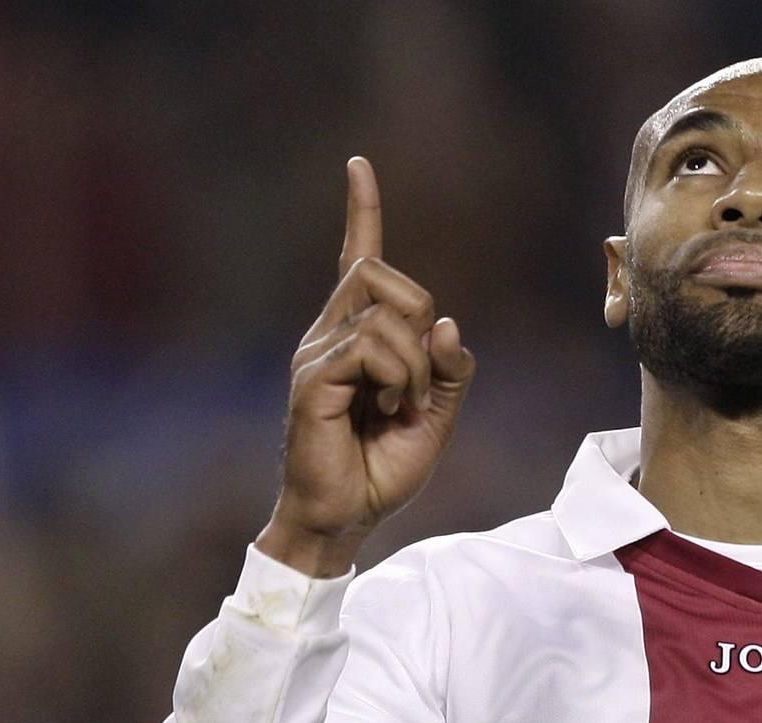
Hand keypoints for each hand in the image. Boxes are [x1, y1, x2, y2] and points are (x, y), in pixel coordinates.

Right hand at [258, 157, 476, 575]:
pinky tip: (391, 409)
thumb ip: (449, 369)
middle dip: (420, 319)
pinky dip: (401, 377)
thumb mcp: (436, 416)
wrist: (344, 519)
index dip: (362, 212)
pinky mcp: (312, 380)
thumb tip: (445, 323)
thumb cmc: (381, 469)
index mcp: (354, 337)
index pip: (357, 260)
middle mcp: (328, 335)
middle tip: (420, 384)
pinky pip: (371, 348)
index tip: (359, 165)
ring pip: (383, 310)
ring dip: (415, 362)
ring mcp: (315, 355)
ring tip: (403, 406)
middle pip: (382, 274)